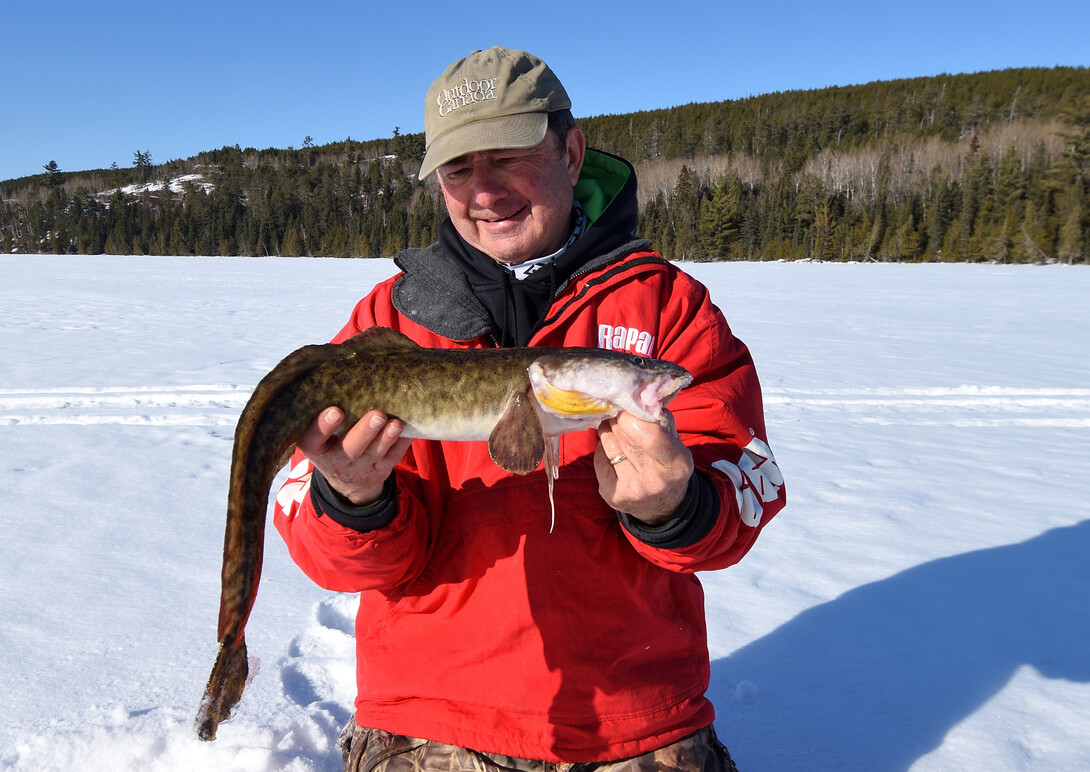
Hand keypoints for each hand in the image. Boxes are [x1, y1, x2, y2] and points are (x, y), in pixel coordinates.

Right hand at [297, 407, 412, 504]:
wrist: (348, 478)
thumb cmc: (332, 439)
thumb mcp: (321, 432)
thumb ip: (324, 410)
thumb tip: (343, 371)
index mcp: (316, 448)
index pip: (312, 440)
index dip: (322, 427)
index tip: (335, 411)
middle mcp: (336, 460)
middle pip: (349, 449)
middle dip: (364, 432)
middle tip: (377, 415)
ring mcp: (360, 467)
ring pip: (373, 454)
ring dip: (386, 438)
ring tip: (396, 424)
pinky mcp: (379, 470)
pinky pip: (392, 458)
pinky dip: (401, 444)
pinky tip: (407, 430)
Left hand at [594, 411, 693, 525]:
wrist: (663, 505)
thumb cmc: (668, 463)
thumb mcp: (675, 441)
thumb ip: (660, 419)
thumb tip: (638, 395)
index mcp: (677, 463)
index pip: (651, 435)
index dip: (633, 417)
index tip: (629, 409)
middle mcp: (656, 480)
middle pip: (625, 437)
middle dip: (619, 420)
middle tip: (620, 415)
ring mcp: (633, 490)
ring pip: (609, 445)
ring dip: (608, 431)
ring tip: (615, 428)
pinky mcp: (613, 496)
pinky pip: (599, 460)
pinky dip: (602, 450)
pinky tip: (611, 450)